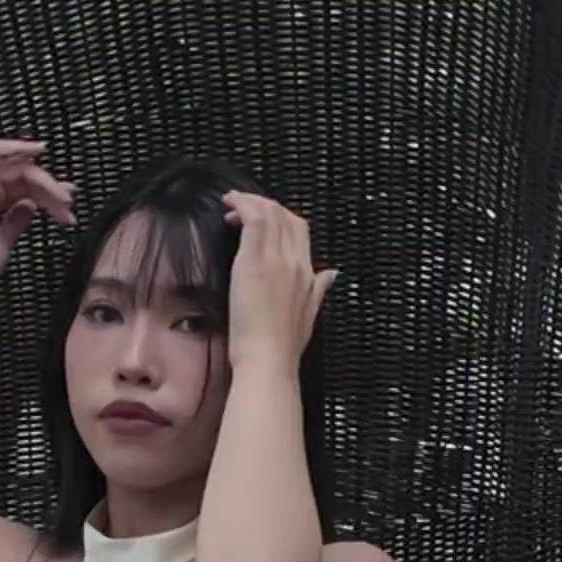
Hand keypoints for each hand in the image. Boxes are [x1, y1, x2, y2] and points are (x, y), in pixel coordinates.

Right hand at [0, 137, 77, 295]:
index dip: (47, 195)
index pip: (22, 191)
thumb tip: (30, 205)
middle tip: (69, 202)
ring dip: (44, 179)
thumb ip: (17, 220)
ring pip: (18, 168)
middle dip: (50, 189)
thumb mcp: (5, 241)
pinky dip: (17, 147)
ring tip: (63, 196)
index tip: (67, 206)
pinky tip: (38, 149)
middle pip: (24, 179)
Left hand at [221, 191, 337, 373]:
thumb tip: (331, 274)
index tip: (261, 221)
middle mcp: (295, 262)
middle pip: (286, 216)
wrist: (269, 360)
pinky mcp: (254, 261)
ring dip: (251, 201)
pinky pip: (254, 219)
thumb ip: (318, 290)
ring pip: (270, 213)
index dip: (281, 218)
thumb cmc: (282, 347)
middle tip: (242, 210)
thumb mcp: (309, 316)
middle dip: (265, 205)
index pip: (299, 230)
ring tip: (233, 204)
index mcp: (307, 273)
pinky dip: (242, 204)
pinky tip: (230, 204)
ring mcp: (276, 259)